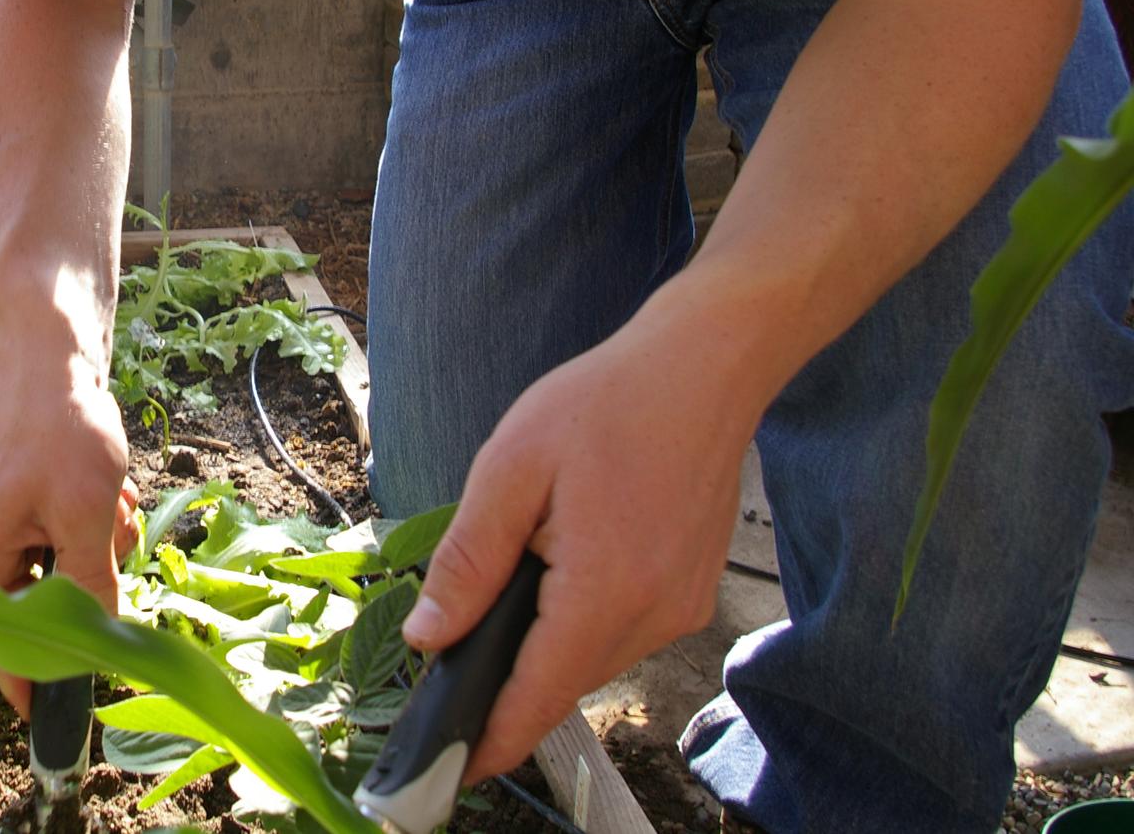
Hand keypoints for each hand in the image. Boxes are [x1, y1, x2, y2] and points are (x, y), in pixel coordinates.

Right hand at [0, 361, 139, 715]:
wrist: (57, 358)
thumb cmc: (63, 430)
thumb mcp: (88, 515)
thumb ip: (90, 587)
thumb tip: (100, 648)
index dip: (26, 681)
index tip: (60, 716)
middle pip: (32, 611)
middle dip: (84, 590)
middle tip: (112, 553)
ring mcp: (4, 527)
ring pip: (59, 576)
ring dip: (99, 554)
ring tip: (115, 507)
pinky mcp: (28, 508)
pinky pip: (66, 544)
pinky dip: (96, 529)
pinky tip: (113, 494)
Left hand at [401, 292, 776, 780]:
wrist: (705, 366)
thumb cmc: (605, 403)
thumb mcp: (510, 470)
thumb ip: (467, 562)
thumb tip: (431, 638)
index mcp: (605, 591)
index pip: (536, 699)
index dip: (488, 742)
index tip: (446, 771)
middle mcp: (655, 615)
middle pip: (563, 681)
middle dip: (507, 679)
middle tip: (449, 653)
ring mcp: (683, 608)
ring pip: (593, 658)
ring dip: (546, 643)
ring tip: (506, 587)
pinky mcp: (693, 592)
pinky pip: (623, 631)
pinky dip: (582, 619)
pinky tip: (558, 569)